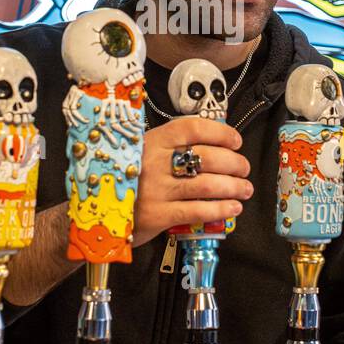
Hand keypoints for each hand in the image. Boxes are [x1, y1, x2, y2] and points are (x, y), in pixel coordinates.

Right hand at [132, 116, 252, 248]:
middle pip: (206, 157)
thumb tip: (214, 144)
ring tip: (244, 189)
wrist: (99, 211)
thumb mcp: (142, 152)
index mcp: (152, 140)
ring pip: (205, 185)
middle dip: (233, 163)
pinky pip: (197, 211)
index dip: (221, 133)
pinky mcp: (157, 215)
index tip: (236, 141)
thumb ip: (171, 146)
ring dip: (233, 187)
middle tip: (244, 169)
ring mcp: (155, 190)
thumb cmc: (128, 178)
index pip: (193, 128)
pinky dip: (220, 209)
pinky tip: (232, 208)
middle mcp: (153, 162)